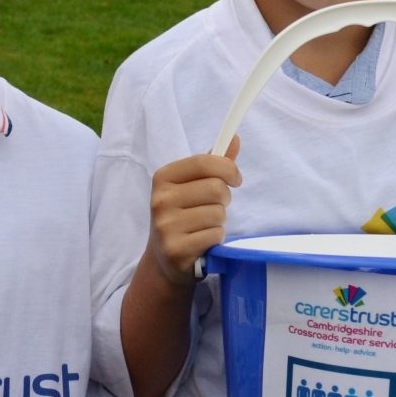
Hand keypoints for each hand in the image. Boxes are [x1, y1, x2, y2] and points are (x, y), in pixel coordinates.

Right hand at [147, 137, 240, 285]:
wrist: (164, 258)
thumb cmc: (183, 214)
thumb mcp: (191, 185)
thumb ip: (213, 163)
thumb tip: (234, 137)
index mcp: (163, 177)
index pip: (206, 162)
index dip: (228, 168)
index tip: (235, 179)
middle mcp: (161, 199)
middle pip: (217, 188)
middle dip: (224, 199)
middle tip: (214, 206)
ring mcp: (166, 226)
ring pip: (218, 214)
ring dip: (219, 221)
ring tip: (204, 225)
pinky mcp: (176, 249)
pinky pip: (215, 235)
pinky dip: (216, 238)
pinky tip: (202, 241)